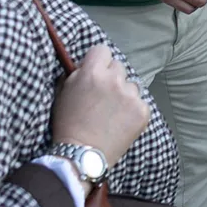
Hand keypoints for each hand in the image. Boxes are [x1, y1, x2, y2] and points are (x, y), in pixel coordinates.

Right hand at [51, 44, 150, 179]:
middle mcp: (114, 80)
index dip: (98, 61)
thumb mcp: (63, 92)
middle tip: (102, 96)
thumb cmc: (68, 124)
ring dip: (124, 93)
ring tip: (111, 113)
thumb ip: (77, 73)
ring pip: (131, 84)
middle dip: (111, 77)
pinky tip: (120, 122)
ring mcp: (130, 96)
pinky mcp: (142, 111)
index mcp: (92, 72)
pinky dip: (132, 110)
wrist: (81, 156)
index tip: (96, 72)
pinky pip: (140, 102)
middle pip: (118, 66)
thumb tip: (87, 63)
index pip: (102, 50)